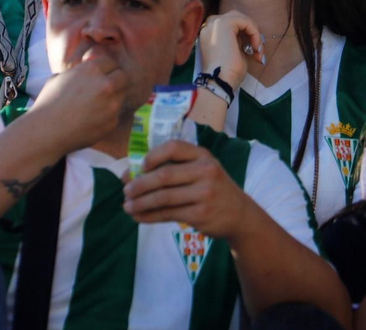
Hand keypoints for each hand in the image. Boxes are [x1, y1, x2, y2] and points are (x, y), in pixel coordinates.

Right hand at [26, 45, 132, 156]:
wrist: (46, 132)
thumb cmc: (47, 103)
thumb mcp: (59, 77)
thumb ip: (78, 72)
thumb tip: (86, 70)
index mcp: (91, 70)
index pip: (110, 62)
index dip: (104, 68)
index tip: (100, 74)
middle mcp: (105, 84)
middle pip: (122, 76)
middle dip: (115, 80)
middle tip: (104, 88)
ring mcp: (111, 104)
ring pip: (122, 94)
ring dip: (113, 97)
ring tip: (98, 104)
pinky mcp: (112, 121)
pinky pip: (116, 113)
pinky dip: (108, 114)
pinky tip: (94, 118)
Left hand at [124, 138, 252, 237]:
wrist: (239, 214)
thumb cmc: (213, 189)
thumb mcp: (201, 171)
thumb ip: (172, 169)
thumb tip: (129, 175)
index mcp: (203, 155)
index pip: (174, 147)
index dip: (153, 156)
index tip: (141, 167)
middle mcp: (206, 171)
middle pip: (164, 175)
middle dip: (140, 184)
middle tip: (125, 191)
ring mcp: (204, 193)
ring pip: (163, 197)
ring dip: (141, 203)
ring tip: (127, 207)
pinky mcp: (201, 214)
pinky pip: (168, 214)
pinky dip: (149, 216)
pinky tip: (139, 217)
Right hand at [198, 11, 263, 86]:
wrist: (221, 81)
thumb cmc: (228, 73)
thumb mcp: (234, 53)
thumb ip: (238, 42)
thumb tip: (250, 39)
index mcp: (210, 34)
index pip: (232, 25)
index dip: (246, 35)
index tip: (256, 52)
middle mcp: (210, 26)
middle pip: (236, 18)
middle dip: (250, 31)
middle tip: (259, 47)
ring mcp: (215, 23)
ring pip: (241, 18)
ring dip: (253, 32)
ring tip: (259, 50)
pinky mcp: (223, 23)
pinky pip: (245, 22)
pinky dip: (254, 33)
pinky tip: (256, 47)